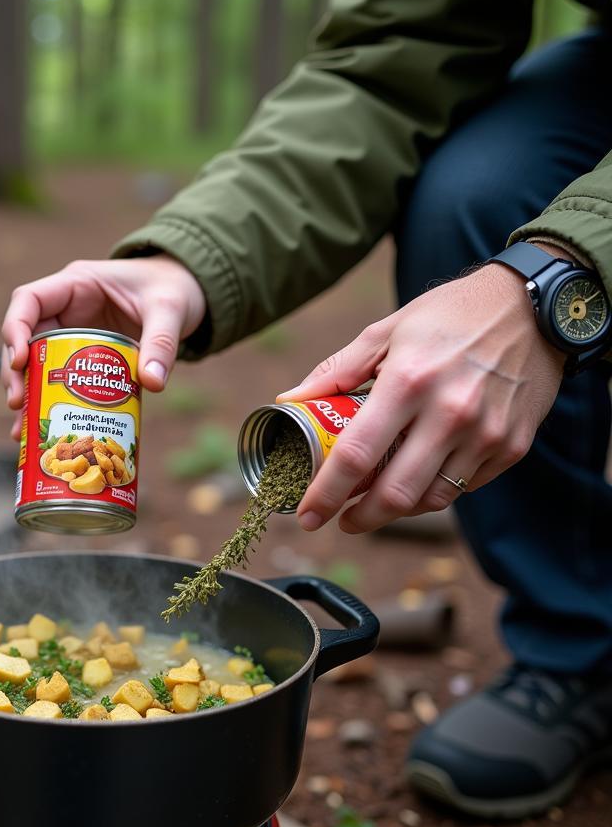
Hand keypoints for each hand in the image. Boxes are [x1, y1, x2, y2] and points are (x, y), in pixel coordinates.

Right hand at [1, 255, 206, 437]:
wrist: (187, 295)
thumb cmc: (173, 289)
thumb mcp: (171, 309)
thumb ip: (162, 341)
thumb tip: (152, 382)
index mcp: (77, 284)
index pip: (29, 299)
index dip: (15, 328)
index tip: (20, 361)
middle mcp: (65, 309)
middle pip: (24, 339)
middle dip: (15, 373)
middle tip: (18, 404)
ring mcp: (70, 335)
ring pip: (34, 364)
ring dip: (25, 395)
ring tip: (22, 428)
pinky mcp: (81, 359)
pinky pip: (57, 381)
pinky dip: (47, 405)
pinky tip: (40, 431)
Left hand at [277, 261, 565, 532]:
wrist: (535, 306)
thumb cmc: (450, 315)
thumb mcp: (387, 331)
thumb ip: (337, 370)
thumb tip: (291, 399)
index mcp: (408, 382)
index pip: (356, 456)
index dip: (326, 494)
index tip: (308, 514)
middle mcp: (450, 414)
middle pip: (394, 494)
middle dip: (360, 518)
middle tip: (342, 520)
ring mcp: (485, 434)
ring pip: (431, 499)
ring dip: (396, 511)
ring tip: (376, 502)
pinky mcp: (511, 446)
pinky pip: (463, 487)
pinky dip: (433, 493)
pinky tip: (416, 481)